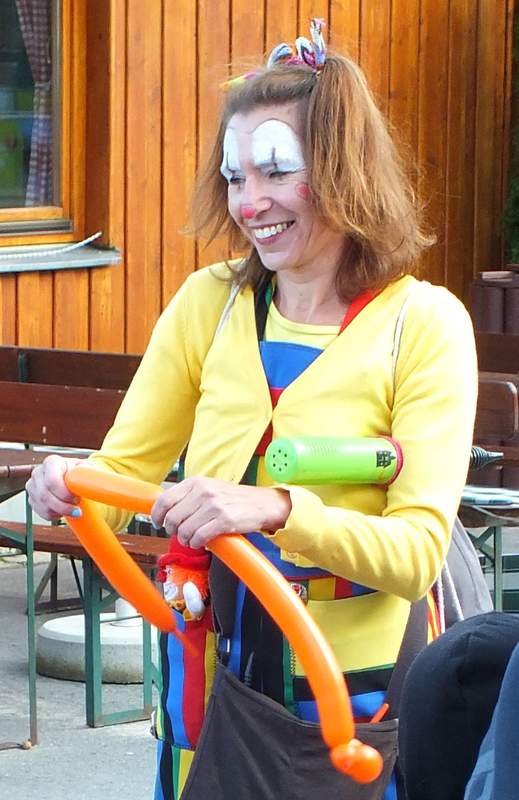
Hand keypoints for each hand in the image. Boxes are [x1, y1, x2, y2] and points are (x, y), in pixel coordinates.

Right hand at [25, 455, 83, 520]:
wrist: (74, 477)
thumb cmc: (79, 472)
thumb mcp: (86, 468)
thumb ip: (87, 474)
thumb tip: (90, 482)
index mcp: (52, 462)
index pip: (52, 481)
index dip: (64, 494)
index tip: (77, 499)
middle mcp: (38, 472)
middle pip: (45, 495)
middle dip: (63, 506)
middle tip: (77, 510)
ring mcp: (33, 486)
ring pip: (43, 506)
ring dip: (60, 512)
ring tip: (73, 510)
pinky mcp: (32, 499)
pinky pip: (41, 512)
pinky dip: (54, 515)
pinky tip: (64, 511)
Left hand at [151, 476, 291, 547]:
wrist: (262, 504)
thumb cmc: (233, 499)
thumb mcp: (208, 488)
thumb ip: (188, 496)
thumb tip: (163, 511)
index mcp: (196, 482)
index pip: (165, 500)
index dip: (156, 515)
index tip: (158, 523)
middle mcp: (203, 492)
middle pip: (172, 518)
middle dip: (173, 531)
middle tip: (180, 534)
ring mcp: (214, 506)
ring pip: (184, 531)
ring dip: (185, 540)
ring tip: (192, 539)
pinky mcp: (224, 520)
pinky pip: (199, 538)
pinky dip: (197, 543)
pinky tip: (201, 542)